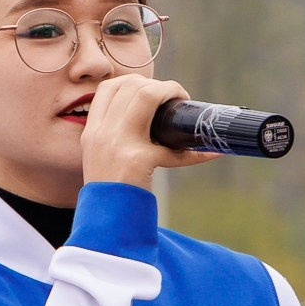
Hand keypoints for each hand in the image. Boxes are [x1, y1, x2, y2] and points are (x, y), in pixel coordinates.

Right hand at [79, 72, 218, 189]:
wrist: (106, 222)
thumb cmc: (112, 193)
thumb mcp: (102, 161)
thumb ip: (116, 140)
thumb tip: (153, 130)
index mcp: (92, 132)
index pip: (108, 88)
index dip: (135, 82)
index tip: (152, 92)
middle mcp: (102, 133)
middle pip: (131, 86)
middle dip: (159, 85)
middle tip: (175, 98)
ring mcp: (118, 144)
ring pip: (147, 95)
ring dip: (172, 92)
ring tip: (183, 105)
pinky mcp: (139, 161)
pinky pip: (177, 150)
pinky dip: (199, 153)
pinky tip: (212, 153)